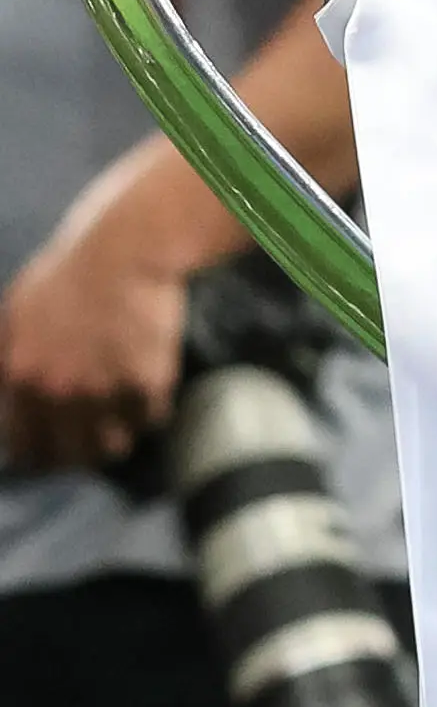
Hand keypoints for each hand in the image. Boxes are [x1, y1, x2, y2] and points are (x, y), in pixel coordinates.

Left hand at [0, 214, 187, 473]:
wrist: (125, 250)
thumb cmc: (66, 273)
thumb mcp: (15, 314)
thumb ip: (7, 360)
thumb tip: (9, 396)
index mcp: (19, 378)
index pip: (22, 447)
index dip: (38, 451)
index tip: (51, 445)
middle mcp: (58, 394)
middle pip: (69, 456)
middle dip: (78, 450)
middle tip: (89, 435)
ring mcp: (104, 392)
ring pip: (112, 448)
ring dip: (116, 436)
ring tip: (120, 417)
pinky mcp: (147, 384)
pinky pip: (151, 419)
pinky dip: (150, 410)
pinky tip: (148, 389)